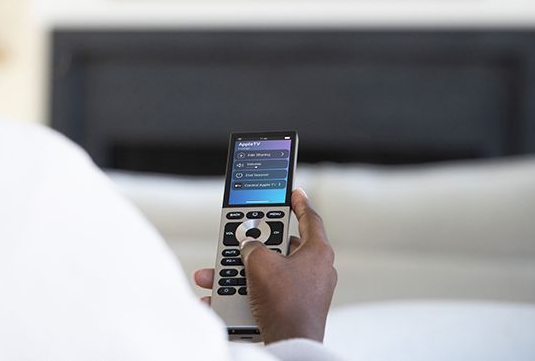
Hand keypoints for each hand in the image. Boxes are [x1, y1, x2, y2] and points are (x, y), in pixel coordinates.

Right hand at [194, 189, 336, 343]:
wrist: (288, 343)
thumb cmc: (284, 302)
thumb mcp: (260, 261)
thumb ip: (252, 245)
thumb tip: (249, 248)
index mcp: (318, 253)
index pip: (310, 219)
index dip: (299, 203)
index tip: (294, 193)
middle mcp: (316, 271)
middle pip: (281, 247)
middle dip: (252, 245)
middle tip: (241, 239)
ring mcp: (306, 291)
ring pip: (267, 272)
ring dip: (240, 272)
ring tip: (216, 275)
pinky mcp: (293, 308)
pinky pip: (265, 293)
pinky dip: (244, 293)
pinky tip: (220, 298)